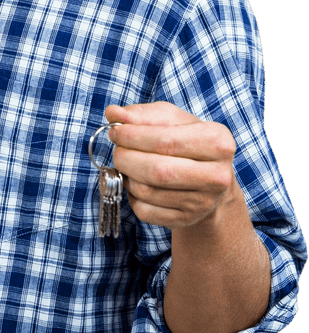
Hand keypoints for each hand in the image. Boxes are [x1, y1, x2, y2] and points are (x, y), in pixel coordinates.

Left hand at [105, 102, 236, 230]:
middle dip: (126, 158)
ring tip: (128, 165)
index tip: (115, 131)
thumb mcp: (172, 120)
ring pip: (147, 191)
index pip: (165, 140)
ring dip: (127, 176)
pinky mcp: (186, 219)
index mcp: (218, 142)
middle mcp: (217, 175)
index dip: (132, 136)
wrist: (209, 180)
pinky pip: (144, 210)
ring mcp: (203, 202)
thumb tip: (113, 113)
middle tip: (118, 150)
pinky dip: (132, 196)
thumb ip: (142, 115)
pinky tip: (138, 184)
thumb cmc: (187, 143)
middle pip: (157, 170)